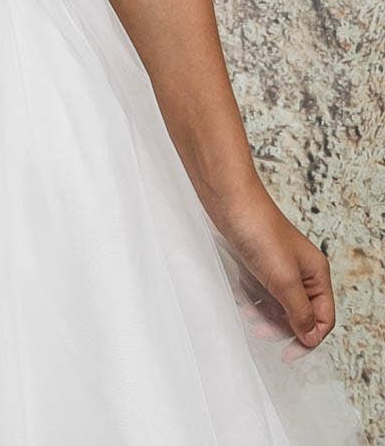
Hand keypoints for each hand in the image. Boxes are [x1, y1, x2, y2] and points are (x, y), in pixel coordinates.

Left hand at [208, 181, 336, 354]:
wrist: (228, 199)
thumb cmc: (258, 231)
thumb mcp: (283, 279)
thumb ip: (299, 311)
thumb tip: (310, 338)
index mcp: (316, 274)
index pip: (323, 318)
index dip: (308, 338)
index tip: (287, 353)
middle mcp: (301, 271)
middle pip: (301, 314)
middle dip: (283, 328)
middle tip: (262, 334)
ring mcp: (279, 266)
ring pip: (279, 304)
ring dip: (266, 317)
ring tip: (250, 317)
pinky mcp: (258, 261)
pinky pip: (261, 291)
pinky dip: (253, 301)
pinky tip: (242, 302)